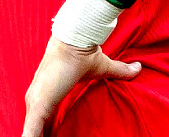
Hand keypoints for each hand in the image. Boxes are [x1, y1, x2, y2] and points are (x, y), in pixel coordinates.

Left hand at [21, 37, 140, 136]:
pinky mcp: (38, 104)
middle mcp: (37, 96)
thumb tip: (137, 68)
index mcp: (48, 90)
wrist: (76, 40)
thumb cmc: (85, 51)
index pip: (44, 115)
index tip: (53, 135)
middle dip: (41, 135)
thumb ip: (118, 71)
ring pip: (31, 130)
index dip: (46, 128)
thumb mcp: (102, 67)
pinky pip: (31, 130)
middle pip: (35, 125)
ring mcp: (35, 100)